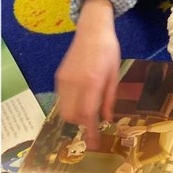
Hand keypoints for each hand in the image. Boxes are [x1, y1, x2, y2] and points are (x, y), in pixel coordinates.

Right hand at [55, 0, 120, 147]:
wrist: (92, 30)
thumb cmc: (108, 50)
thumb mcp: (114, 74)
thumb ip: (109, 98)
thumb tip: (107, 119)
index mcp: (91, 82)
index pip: (87, 114)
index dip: (90, 131)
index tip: (94, 143)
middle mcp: (74, 83)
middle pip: (72, 116)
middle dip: (82, 123)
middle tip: (94, 121)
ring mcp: (63, 81)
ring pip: (64, 110)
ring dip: (76, 115)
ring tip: (89, 108)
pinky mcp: (58, 77)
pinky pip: (62, 99)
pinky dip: (71, 104)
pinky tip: (82, 97)